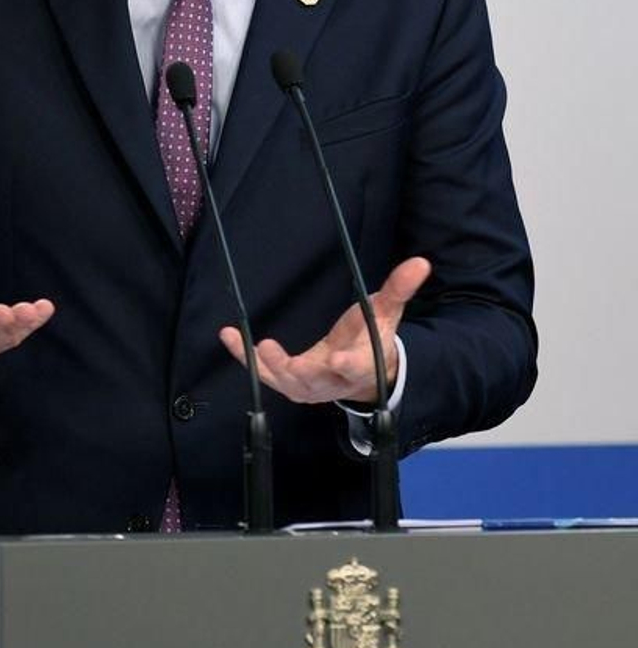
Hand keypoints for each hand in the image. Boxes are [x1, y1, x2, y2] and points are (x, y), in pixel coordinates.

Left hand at [219, 256, 430, 404]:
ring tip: (249, 344)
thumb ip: (399, 290)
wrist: (363, 374)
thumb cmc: (372, 340)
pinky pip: (264, 372)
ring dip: (266, 366)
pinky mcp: (288, 380)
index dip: (347, 366)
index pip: (355, 368)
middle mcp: (333, 381)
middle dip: (295, 370)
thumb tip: (420, 263)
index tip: (338, 359)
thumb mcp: (387, 314)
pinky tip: (228, 336)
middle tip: (276, 353)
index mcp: (361, 364)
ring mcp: (309, 384)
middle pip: (313, 381)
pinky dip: (245, 357)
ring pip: (286, 382)